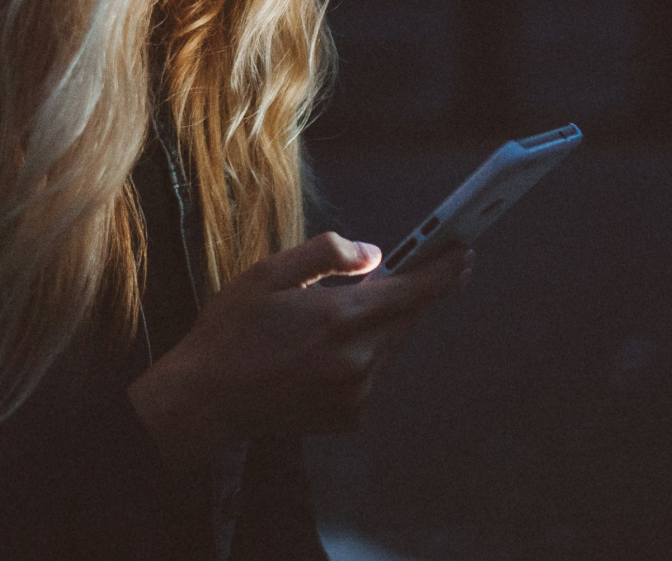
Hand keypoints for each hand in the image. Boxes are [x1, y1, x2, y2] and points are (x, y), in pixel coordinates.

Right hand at [126, 231, 471, 470]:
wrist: (207, 400)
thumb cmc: (232, 331)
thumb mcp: (270, 272)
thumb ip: (328, 255)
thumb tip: (374, 255)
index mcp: (341, 317)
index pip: (414, 291)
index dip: (444, 270)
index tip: (465, 254)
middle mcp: (358, 359)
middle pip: (406, 319)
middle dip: (407, 295)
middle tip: (398, 274)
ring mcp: (356, 393)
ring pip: (389, 347)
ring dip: (378, 327)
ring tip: (332, 319)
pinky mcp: (349, 416)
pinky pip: (371, 376)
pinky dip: (360, 358)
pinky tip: (318, 355)